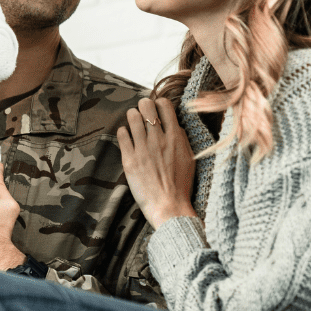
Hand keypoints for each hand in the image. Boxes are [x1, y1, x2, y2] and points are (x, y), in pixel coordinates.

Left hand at [117, 97, 195, 228]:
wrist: (169, 206)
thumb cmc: (181, 185)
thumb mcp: (189, 158)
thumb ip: (181, 138)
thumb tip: (173, 124)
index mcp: (175, 137)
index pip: (165, 105)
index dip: (159, 103)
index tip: (157, 110)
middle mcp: (158, 139)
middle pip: (146, 106)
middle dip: (144, 106)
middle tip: (143, 113)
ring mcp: (143, 149)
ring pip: (132, 116)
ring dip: (132, 116)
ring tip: (134, 123)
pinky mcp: (129, 159)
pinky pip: (122, 134)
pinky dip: (123, 132)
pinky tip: (127, 137)